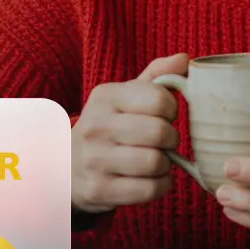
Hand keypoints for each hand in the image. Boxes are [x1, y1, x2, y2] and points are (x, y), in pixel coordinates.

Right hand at [71, 53, 187, 212]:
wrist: (64, 166)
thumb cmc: (107, 126)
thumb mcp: (124, 96)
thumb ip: (157, 76)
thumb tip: (185, 59)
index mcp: (105, 96)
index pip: (160, 99)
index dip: (172, 109)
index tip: (165, 115)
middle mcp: (96, 126)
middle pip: (160, 133)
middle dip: (171, 139)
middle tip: (164, 141)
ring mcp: (94, 160)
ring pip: (156, 162)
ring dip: (166, 164)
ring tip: (157, 159)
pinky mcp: (99, 190)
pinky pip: (149, 189)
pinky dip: (161, 186)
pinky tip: (152, 178)